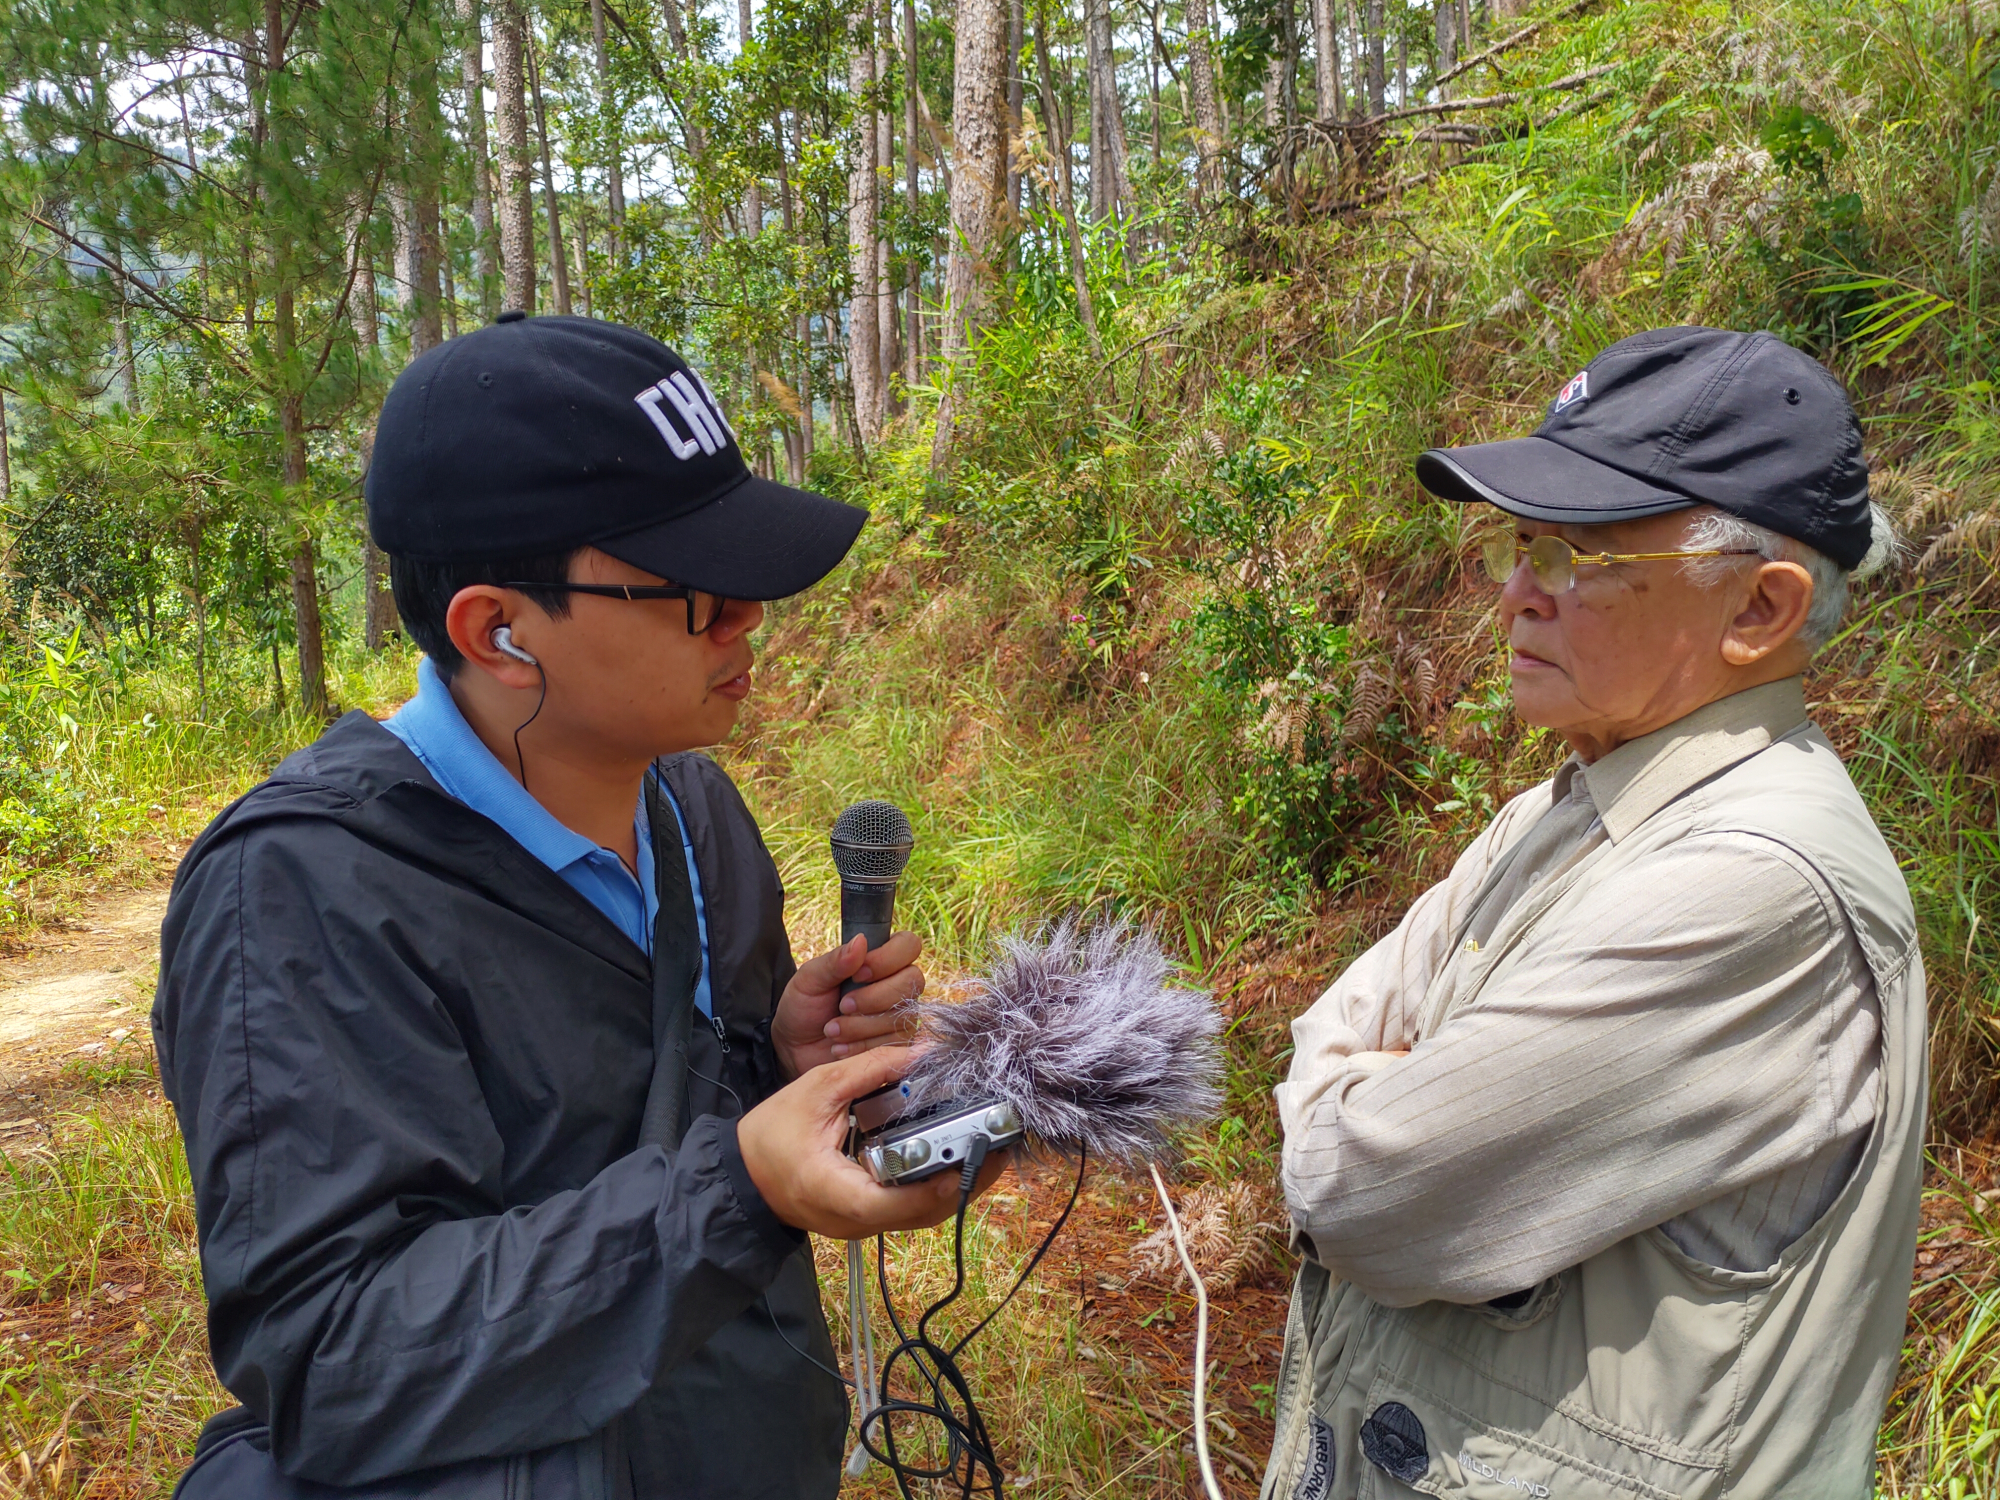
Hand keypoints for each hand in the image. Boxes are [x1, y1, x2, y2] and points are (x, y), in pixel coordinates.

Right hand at [737, 1047, 1008, 1238]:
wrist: (742, 1175)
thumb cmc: (771, 1134)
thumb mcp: (817, 1089)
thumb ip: (871, 1071)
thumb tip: (921, 1051)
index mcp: (839, 1193)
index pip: (900, 1200)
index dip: (942, 1181)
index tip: (973, 1153)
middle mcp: (857, 1220)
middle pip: (925, 1212)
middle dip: (967, 1181)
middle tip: (1001, 1145)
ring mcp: (864, 1225)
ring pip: (924, 1214)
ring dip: (959, 1184)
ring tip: (990, 1148)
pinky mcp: (868, 1219)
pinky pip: (912, 1208)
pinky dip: (939, 1185)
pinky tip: (958, 1157)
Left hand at [771, 931, 924, 1078]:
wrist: (796, 1048)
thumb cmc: (805, 1006)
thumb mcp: (810, 979)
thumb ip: (835, 961)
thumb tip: (861, 941)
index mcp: (880, 959)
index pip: (908, 945)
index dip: (888, 959)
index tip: (857, 974)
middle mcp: (898, 984)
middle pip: (912, 981)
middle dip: (874, 998)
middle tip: (842, 1006)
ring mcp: (902, 1015)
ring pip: (903, 1015)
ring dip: (861, 1026)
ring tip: (833, 1031)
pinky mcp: (899, 1044)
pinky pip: (896, 1044)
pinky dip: (863, 1046)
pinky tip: (841, 1048)